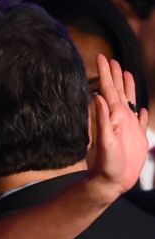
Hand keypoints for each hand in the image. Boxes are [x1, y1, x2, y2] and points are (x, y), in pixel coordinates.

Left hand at [89, 55, 149, 197]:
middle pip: (118, 92)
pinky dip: (141, 113)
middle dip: (115, 75)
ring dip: (128, 88)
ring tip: (127, 74)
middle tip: (112, 59)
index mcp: (113, 117)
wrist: (111, 181)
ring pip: (129, 102)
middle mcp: (120, 118)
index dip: (106, 74)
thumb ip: (102, 120)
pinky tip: (141, 109)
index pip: (108, 90)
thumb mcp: (105, 140)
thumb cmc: (106, 164)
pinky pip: (140, 121)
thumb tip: (97, 97)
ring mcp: (128, 127)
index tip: (102, 57)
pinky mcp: (136, 137)